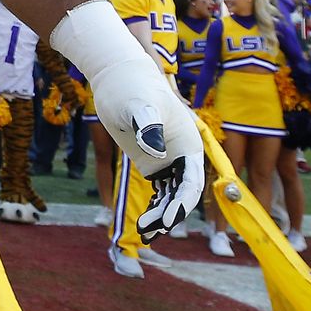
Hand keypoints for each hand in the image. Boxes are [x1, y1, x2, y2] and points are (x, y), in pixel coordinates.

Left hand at [87, 58, 205, 238]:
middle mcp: (184, 154)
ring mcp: (169, 160)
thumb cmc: (129, 86)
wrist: (117, 77)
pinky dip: (154, 208)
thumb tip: (156, 149)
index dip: (182, 203)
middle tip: (149, 230)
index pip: (192, 180)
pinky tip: (144, 226)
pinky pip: (160, 192)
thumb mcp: (136, 104)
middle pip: (184, 193)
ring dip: (160, 215)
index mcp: (189, 143)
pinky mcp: (154, 163)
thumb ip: (147, 124)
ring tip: (143, 233)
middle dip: (169, 214)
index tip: (167, 219)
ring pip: (171, 197)